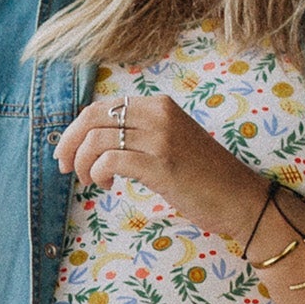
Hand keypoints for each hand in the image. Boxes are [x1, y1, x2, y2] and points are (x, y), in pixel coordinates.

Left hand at [54, 91, 267, 248]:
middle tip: (64, 167)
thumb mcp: (170, 144)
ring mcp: (160, 137)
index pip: (102, 107)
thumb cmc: (204, 178)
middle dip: (69, 143)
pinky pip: (110, 160)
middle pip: (92, 118)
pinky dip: (98, 174)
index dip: (76, 129)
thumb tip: (96, 144)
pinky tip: (107, 186)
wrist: (240, 198)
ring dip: (82, 164)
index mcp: (159, 105)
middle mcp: (158, 114)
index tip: (66, 153)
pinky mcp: (160, 163)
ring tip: (91, 182)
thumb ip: (140, 136)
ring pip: (97, 140)